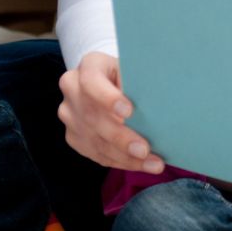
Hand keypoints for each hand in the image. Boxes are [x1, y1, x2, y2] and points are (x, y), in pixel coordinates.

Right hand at [56, 51, 162, 172]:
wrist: (113, 83)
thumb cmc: (131, 77)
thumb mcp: (136, 72)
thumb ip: (141, 85)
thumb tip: (161, 108)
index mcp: (90, 65)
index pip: (91, 80)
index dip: (108, 97)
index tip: (130, 111)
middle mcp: (72, 89)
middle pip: (92, 116)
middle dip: (120, 137)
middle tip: (144, 150)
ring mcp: (70, 114)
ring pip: (95, 140)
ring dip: (125, 156)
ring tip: (153, 164)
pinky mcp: (73, 136)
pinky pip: (96, 154)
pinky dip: (121, 162)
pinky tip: (141, 165)